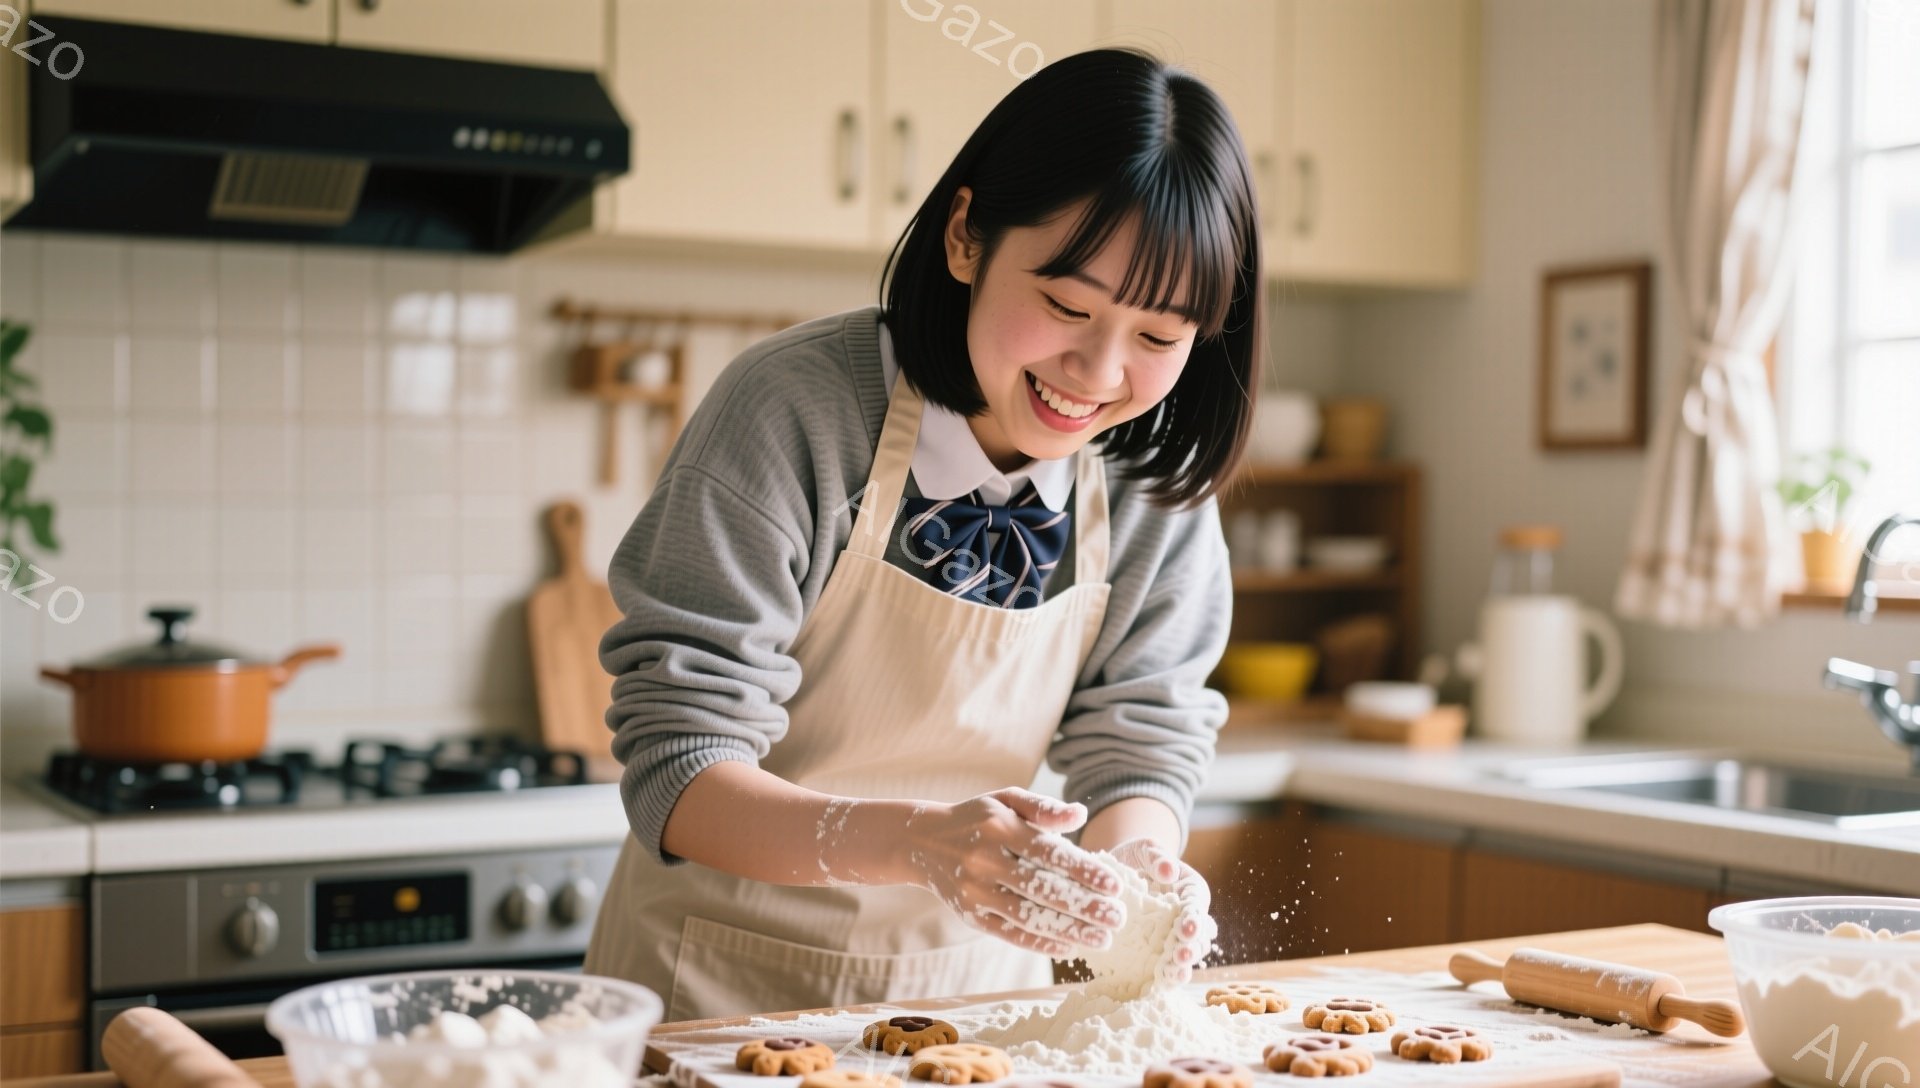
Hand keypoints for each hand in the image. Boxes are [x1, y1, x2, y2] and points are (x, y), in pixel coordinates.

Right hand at [902, 788, 1127, 958]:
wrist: (923, 841)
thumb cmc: (979, 818)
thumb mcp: (1006, 800)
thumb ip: (1044, 807)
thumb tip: (1080, 815)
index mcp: (999, 827)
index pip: (1048, 852)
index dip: (1083, 870)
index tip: (1114, 886)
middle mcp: (985, 860)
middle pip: (1042, 889)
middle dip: (1084, 907)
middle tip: (1118, 918)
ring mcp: (975, 891)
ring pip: (1028, 916)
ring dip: (1068, 931)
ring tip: (1102, 939)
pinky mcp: (971, 916)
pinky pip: (1010, 934)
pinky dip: (1040, 943)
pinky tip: (1069, 947)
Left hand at [1108, 837, 1215, 984]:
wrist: (1113, 876)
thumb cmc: (1135, 858)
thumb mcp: (1144, 848)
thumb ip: (1156, 856)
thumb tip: (1168, 871)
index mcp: (1190, 891)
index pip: (1198, 905)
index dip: (1195, 917)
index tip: (1186, 926)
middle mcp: (1185, 917)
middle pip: (1197, 937)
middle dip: (1192, 948)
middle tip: (1181, 956)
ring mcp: (1170, 937)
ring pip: (1184, 957)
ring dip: (1181, 968)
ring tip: (1173, 975)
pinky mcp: (1153, 952)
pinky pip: (1162, 968)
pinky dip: (1163, 978)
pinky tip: (1159, 985)